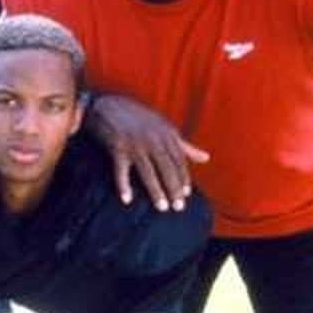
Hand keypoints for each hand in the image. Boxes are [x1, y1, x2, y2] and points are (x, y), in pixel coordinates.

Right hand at [86, 94, 208, 211]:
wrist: (106, 105)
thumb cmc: (137, 117)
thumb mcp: (164, 127)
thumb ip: (185, 145)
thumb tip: (206, 158)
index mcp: (166, 133)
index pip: (178, 159)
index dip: (183, 177)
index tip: (187, 194)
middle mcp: (152, 138)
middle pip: (166, 167)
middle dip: (173, 188)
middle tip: (178, 207)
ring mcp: (134, 143)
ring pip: (147, 171)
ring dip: (155, 190)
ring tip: (161, 207)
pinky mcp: (117, 147)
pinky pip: (121, 170)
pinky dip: (123, 185)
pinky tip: (127, 200)